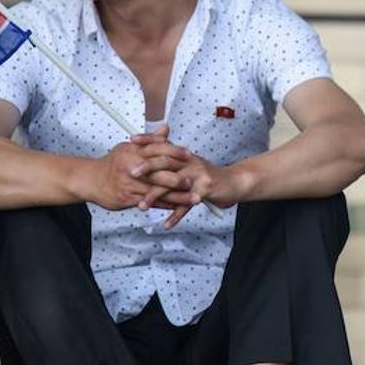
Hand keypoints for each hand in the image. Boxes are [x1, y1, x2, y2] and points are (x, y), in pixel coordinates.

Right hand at [85, 141, 190, 210]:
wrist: (91, 180)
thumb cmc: (113, 163)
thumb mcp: (129, 147)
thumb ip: (151, 140)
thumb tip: (167, 128)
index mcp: (133, 151)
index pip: (157, 149)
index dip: (174, 152)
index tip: (189, 154)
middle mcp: (132, 167)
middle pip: (159, 172)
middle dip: (178, 177)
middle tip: (194, 180)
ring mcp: (130, 184)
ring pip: (157, 191)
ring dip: (177, 196)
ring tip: (193, 198)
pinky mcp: (128, 198)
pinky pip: (151, 202)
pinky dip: (165, 205)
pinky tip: (178, 207)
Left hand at [129, 128, 250, 227]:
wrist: (234, 182)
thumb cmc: (209, 176)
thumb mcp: (191, 164)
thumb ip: (173, 160)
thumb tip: (153, 156)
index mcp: (184, 155)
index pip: (164, 144)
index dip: (148, 140)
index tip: (131, 140)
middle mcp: (190, 162)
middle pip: (166, 161)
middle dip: (147, 167)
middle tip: (131, 173)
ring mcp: (198, 176)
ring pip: (173, 184)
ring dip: (156, 196)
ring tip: (142, 206)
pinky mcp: (205, 190)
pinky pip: (187, 204)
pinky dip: (176, 215)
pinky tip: (166, 224)